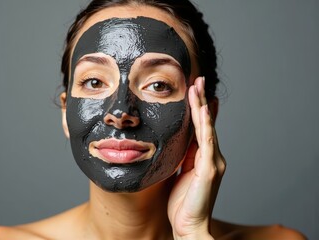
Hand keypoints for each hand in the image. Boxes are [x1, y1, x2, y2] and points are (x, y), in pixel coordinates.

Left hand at [168, 76, 225, 238]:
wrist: (188, 225)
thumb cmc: (182, 202)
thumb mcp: (180, 173)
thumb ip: (183, 157)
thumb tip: (178, 141)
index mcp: (203, 158)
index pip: (201, 128)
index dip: (199, 108)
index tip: (194, 90)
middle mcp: (212, 157)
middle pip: (206, 123)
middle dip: (201, 100)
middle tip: (197, 80)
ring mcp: (213, 162)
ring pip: (207, 128)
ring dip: (202, 106)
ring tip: (197, 87)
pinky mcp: (210, 169)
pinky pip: (207, 143)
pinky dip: (205, 125)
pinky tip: (202, 110)